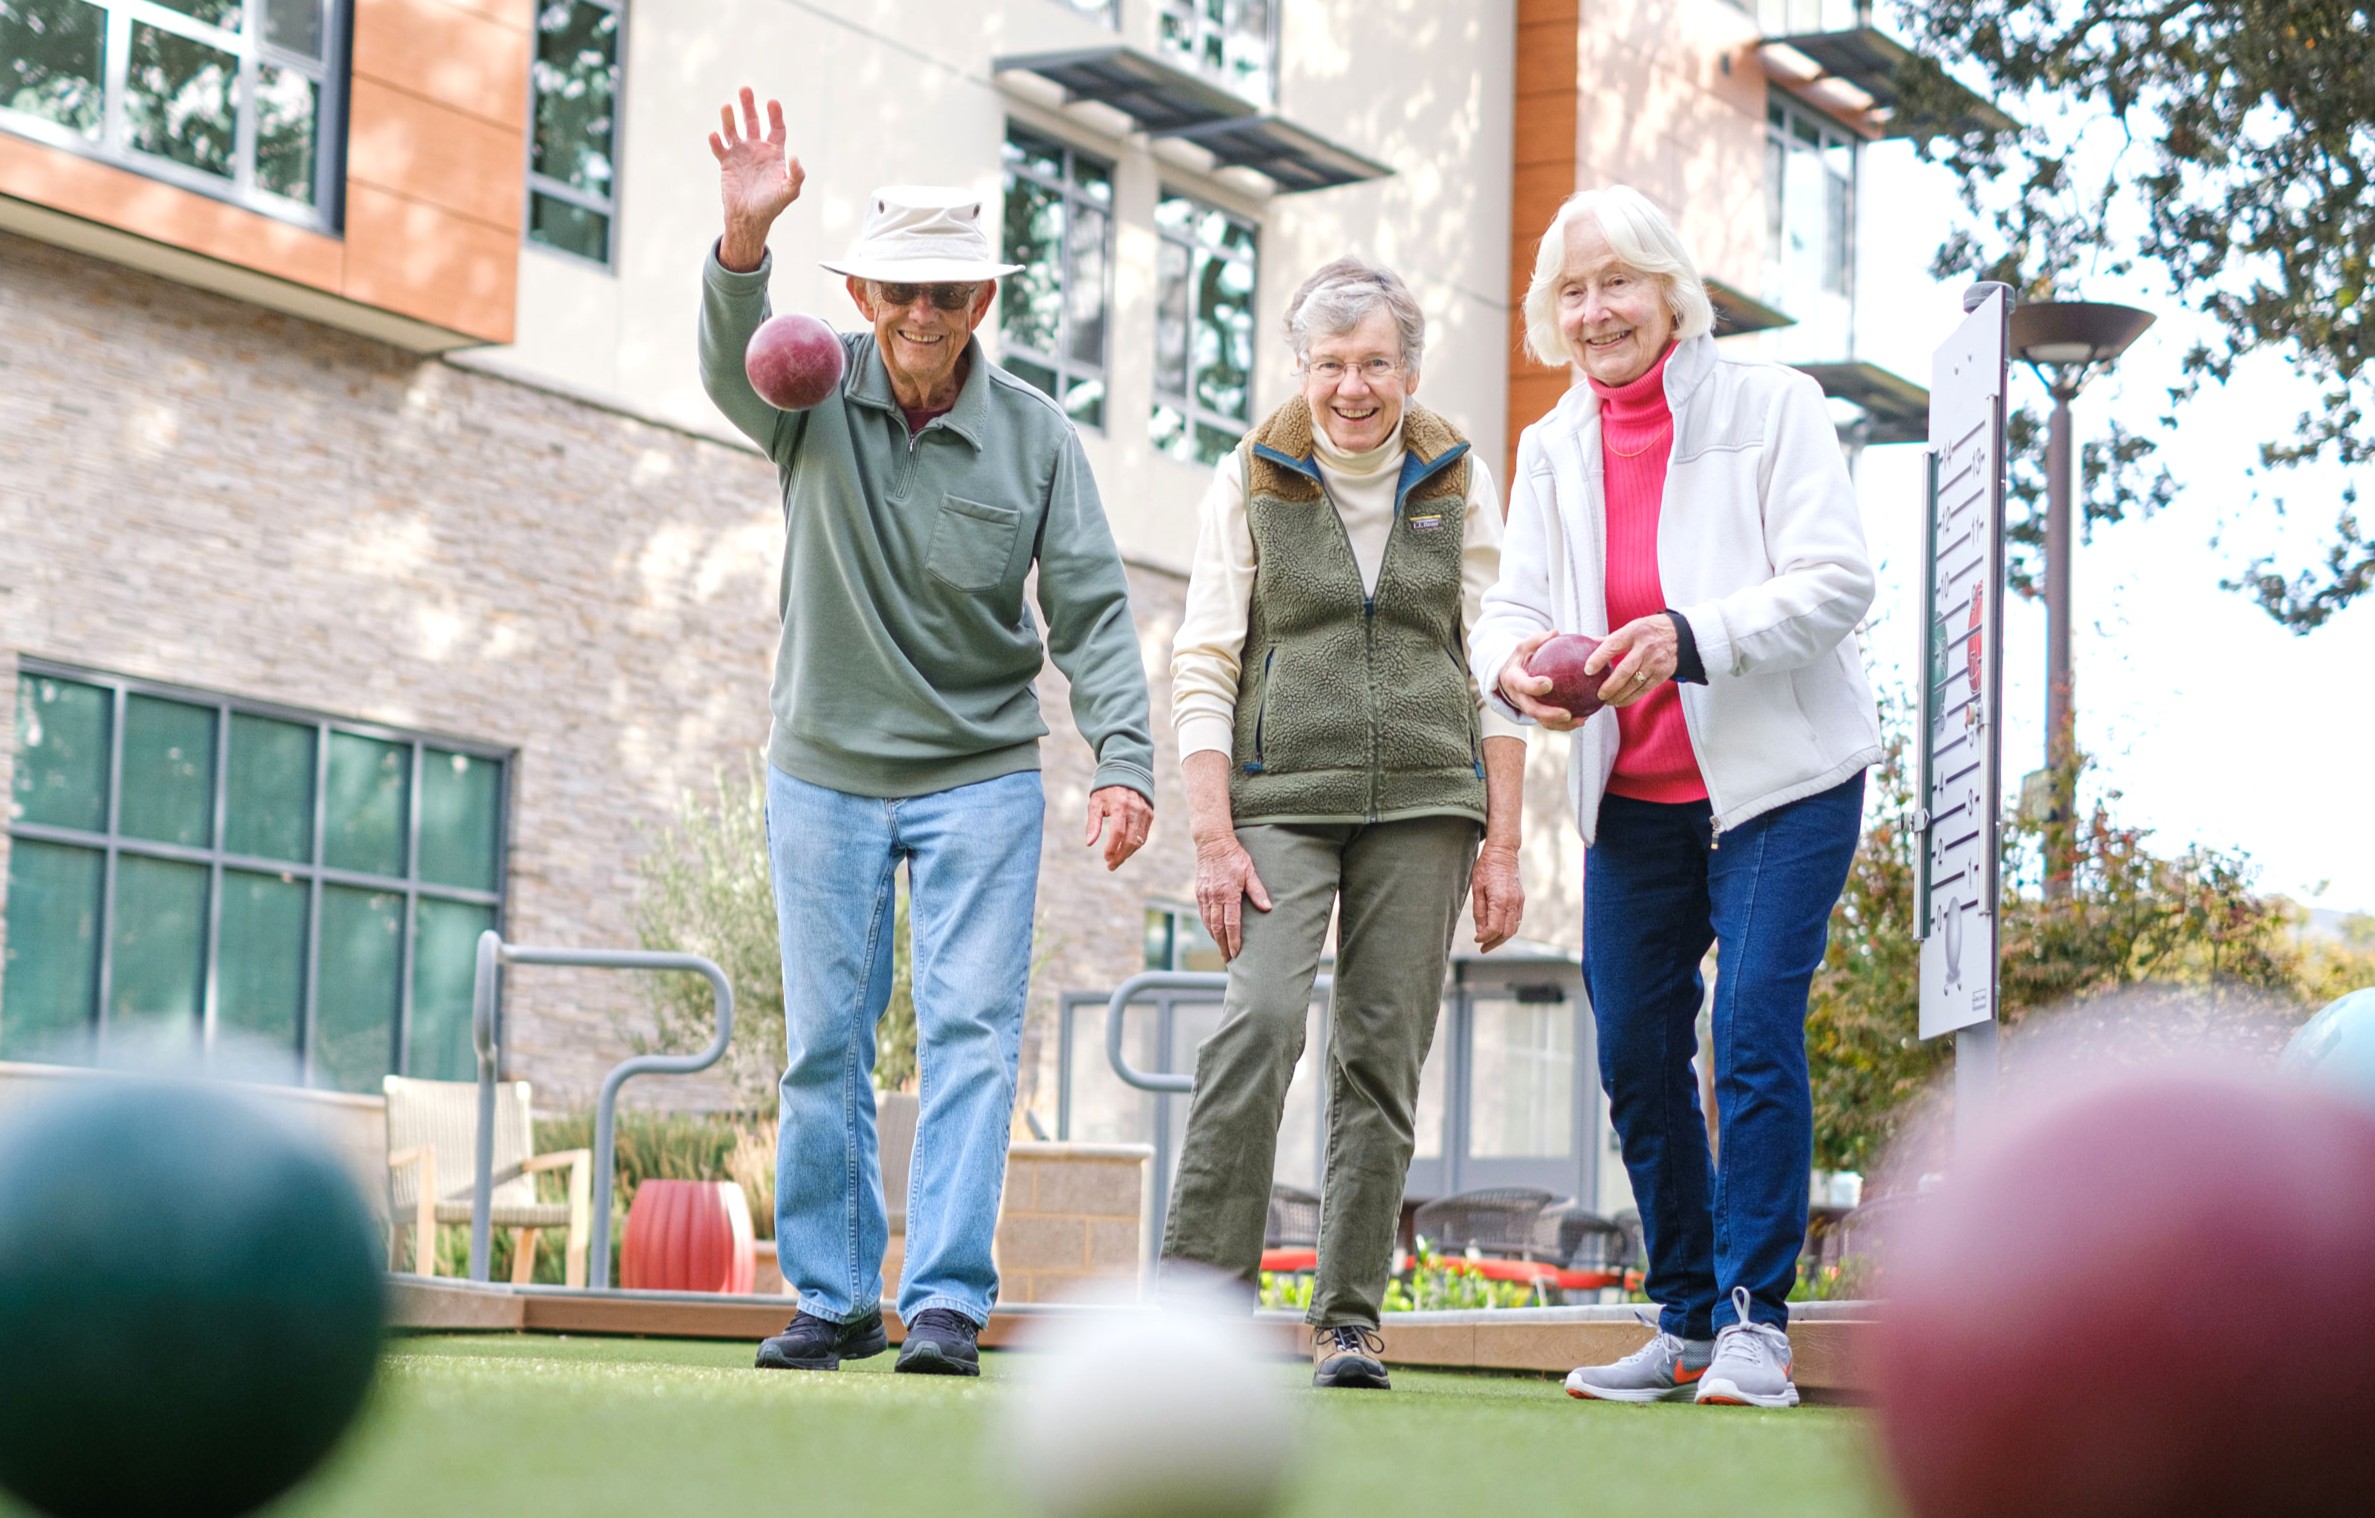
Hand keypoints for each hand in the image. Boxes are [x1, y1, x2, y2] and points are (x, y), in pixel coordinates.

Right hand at [709, 87, 804, 271]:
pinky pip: (720, 148)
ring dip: (730, 119)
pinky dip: (716, 142)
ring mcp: (740, 154)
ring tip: (727, 107)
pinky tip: (715, 135)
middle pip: (753, 121)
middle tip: (745, 90)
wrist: (750, 218)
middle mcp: (757, 149)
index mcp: (774, 152)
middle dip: (749, 106)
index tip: (772, 102)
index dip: (774, 115)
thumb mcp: (789, 192)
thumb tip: (796, 158)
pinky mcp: (726, 163)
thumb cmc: (772, 205)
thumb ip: (796, 176)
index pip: (776, 128)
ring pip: (733, 131)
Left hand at [1084, 786, 1151, 870]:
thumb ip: (1093, 823)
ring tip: (1116, 860)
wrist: (1126, 772)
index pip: (1118, 833)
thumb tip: (1089, 843)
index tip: (1106, 858)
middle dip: (1121, 856)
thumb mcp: (1095, 802)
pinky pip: (1144, 835)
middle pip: (1131, 840)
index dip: (1112, 848)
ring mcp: (1145, 812)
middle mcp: (1135, 810)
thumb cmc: (1106, 789)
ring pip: (1139, 840)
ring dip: (1128, 853)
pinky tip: (1125, 850)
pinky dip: (1135, 845)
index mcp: (1120, 806)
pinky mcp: (1150, 814)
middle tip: (1110, 865)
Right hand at [1194, 834, 1271, 960]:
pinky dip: (1208, 926)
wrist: (1212, 843)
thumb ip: (1257, 890)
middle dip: (1223, 946)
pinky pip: (1203, 914)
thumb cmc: (1234, 856)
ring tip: (1222, 950)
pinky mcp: (1199, 893)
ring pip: (1209, 923)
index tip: (1237, 953)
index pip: (1231, 923)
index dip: (1234, 941)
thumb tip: (1267, 908)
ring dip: (1215, 938)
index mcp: (1228, 893)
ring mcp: (1205, 896)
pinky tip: (1213, 933)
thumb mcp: (1249, 871)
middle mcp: (1214, 897)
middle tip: (1228, 960)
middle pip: (1218, 928)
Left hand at [1471, 842, 1523, 952]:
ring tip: (1489, 942)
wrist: (1503, 852)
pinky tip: (1498, 930)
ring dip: (1502, 938)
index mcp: (1500, 901)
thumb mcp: (1477, 888)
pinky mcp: (1521, 899)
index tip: (1476, 940)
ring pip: (1514, 928)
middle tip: (1482, 948)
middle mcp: (1513, 903)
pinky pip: (1517, 920)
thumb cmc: (1486, 867)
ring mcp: (1519, 902)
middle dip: (1494, 943)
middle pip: (1506, 933)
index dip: (1484, 938)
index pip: (1494, 928)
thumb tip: (1480, 931)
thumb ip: (1479, 911)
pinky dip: (1508, 929)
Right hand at [1496, 629, 1579, 731]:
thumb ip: (1537, 640)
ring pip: (1542, 721)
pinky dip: (1565, 725)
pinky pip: (1550, 723)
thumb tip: (1555, 632)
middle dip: (1549, 714)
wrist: (1509, 676)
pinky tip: (1583, 720)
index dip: (1533, 686)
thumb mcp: (1524, 647)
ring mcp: (1526, 708)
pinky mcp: (1536, 715)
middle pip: (1532, 710)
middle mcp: (1518, 697)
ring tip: (1581, 721)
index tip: (1549, 684)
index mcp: (1513, 680)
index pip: (1522, 685)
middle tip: (1566, 713)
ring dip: (1561, 724)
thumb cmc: (1520, 658)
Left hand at [1586, 615, 1678, 708]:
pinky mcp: (1662, 674)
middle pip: (1625, 670)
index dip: (1599, 658)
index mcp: (1634, 632)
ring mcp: (1655, 662)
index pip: (1613, 645)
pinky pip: (1644, 690)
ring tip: (1607, 700)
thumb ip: (1610, 639)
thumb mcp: (1631, 628)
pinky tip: (1619, 702)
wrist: (1679, 635)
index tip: (1588, 670)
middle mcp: (1645, 647)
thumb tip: (1587, 644)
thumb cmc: (1649, 631)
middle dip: (1610, 685)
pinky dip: (1630, 698)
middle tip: (1598, 694)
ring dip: (1618, 695)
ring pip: (1634, 684)